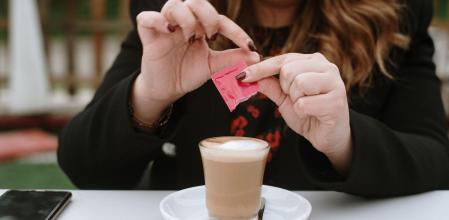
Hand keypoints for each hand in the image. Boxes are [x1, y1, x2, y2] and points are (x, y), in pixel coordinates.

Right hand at [135, 0, 258, 105]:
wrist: (167, 90)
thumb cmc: (188, 74)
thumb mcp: (212, 67)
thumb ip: (232, 58)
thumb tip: (256, 55)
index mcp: (200, 27)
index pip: (219, 19)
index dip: (236, 31)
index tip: (249, 45)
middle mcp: (183, 22)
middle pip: (195, 1)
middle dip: (208, 16)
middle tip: (212, 36)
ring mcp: (165, 27)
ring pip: (173, 4)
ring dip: (187, 18)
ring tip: (191, 37)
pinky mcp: (148, 36)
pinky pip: (146, 19)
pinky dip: (157, 20)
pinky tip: (169, 30)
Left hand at [241, 53, 351, 173]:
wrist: (327, 136)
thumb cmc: (307, 113)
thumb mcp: (284, 98)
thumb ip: (270, 85)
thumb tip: (247, 76)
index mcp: (313, 61)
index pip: (282, 59)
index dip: (260, 68)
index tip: (242, 76)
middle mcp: (326, 66)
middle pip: (289, 70)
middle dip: (285, 89)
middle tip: (296, 99)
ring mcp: (335, 82)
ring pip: (299, 83)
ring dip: (295, 100)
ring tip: (305, 106)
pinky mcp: (337, 101)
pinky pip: (304, 103)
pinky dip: (302, 112)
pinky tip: (312, 114)